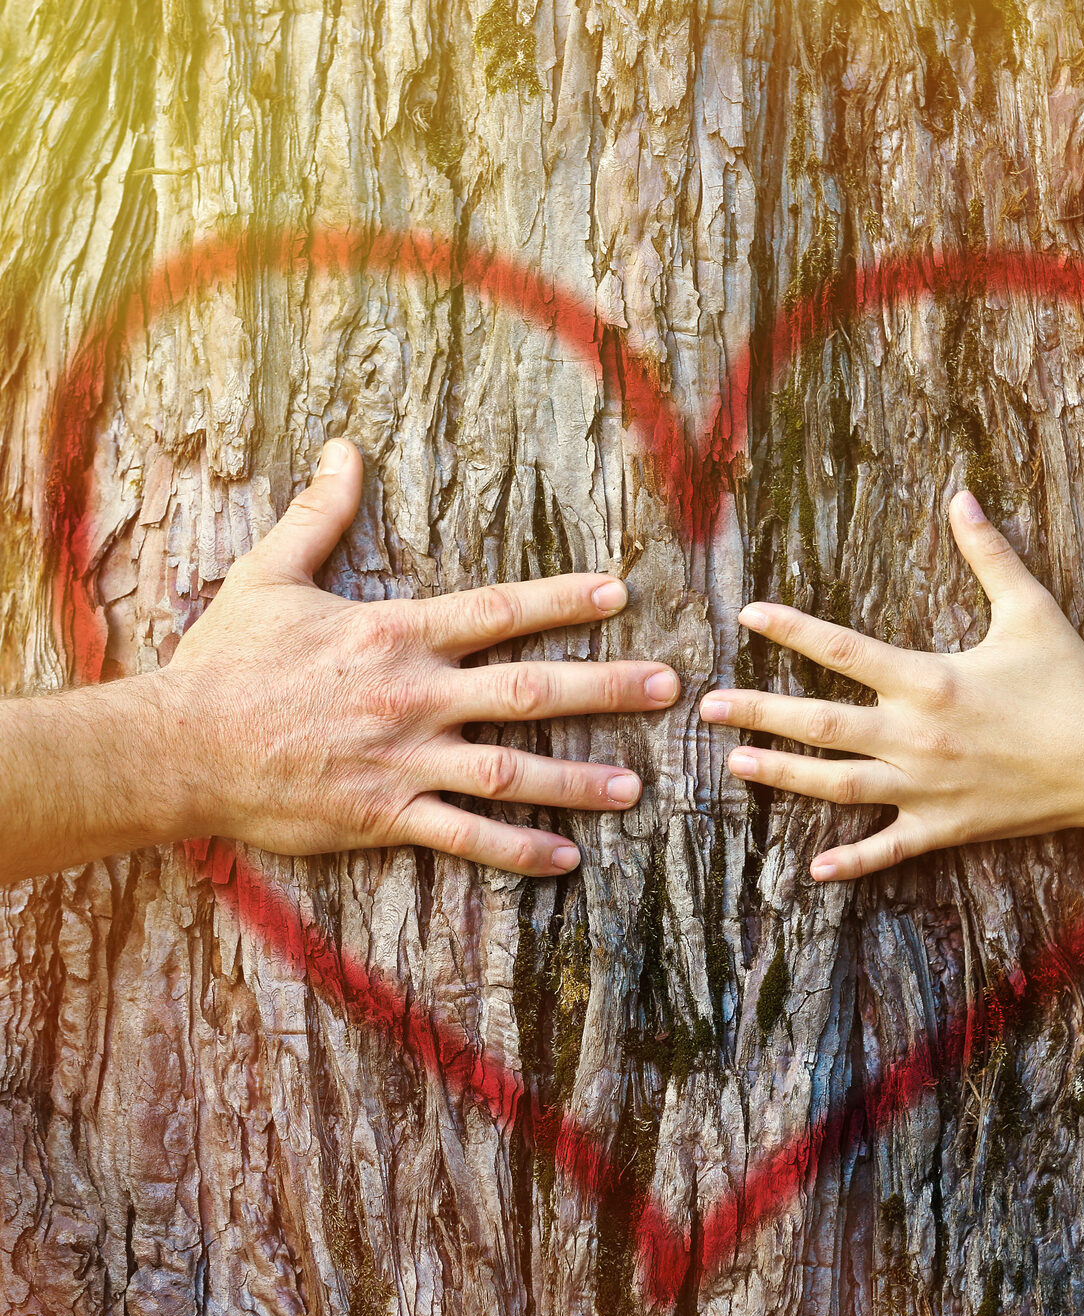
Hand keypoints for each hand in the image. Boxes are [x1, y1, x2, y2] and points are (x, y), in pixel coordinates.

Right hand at [163, 438, 679, 874]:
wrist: (177, 745)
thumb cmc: (225, 659)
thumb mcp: (270, 572)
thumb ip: (319, 513)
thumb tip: (342, 448)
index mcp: (397, 636)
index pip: (498, 611)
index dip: (563, 601)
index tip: (618, 594)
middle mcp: (414, 697)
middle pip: (530, 690)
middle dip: (605, 687)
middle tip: (667, 686)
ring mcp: (404, 761)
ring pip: (510, 772)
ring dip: (577, 780)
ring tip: (635, 786)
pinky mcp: (383, 816)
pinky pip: (464, 837)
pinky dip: (516, 850)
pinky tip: (565, 860)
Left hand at [699, 488, 1083, 880]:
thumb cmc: (1072, 680)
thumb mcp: (1031, 609)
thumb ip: (988, 554)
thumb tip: (961, 495)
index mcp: (929, 679)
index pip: (843, 648)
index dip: (791, 629)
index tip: (747, 616)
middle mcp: (916, 735)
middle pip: (819, 723)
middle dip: (760, 712)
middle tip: (709, 707)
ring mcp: (926, 787)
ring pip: (838, 784)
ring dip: (783, 777)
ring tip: (736, 766)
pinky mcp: (945, 827)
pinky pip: (889, 848)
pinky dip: (852, 861)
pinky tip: (813, 868)